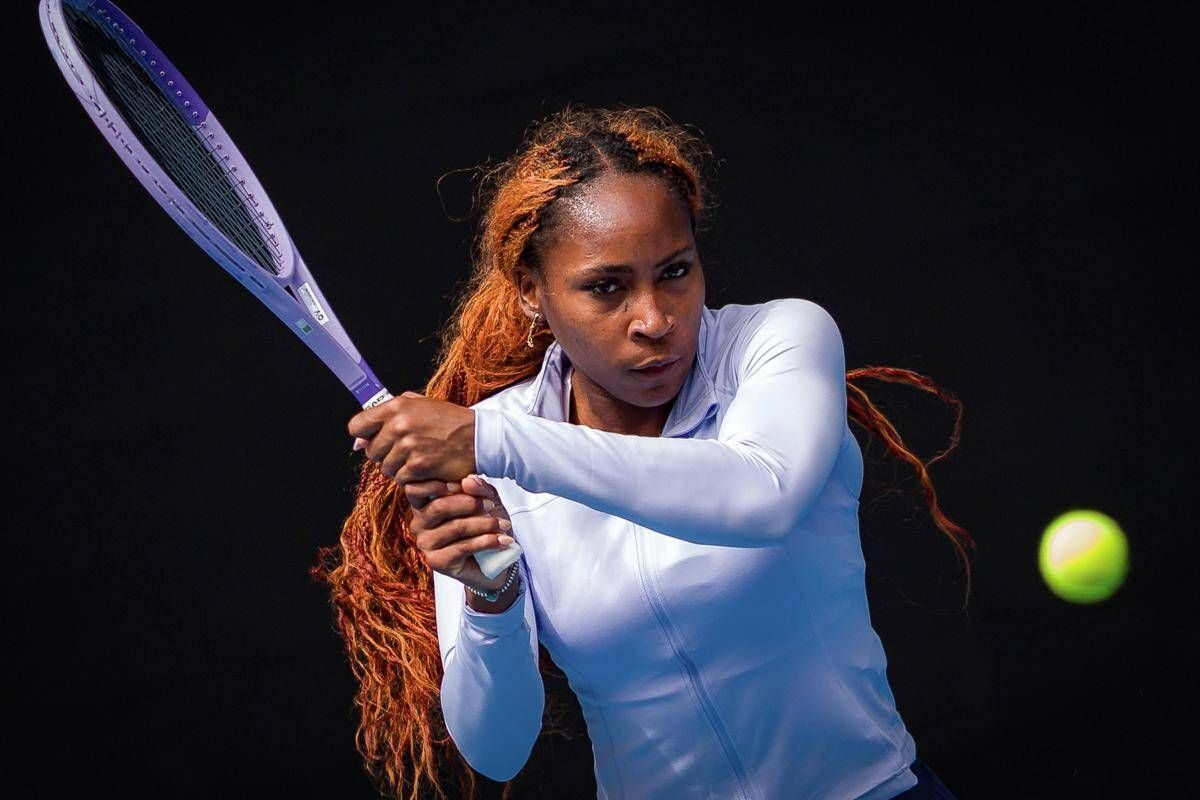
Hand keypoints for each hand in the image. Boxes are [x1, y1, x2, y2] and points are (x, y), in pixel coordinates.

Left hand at [348, 391, 475, 483]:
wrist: (478, 437)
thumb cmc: (449, 421)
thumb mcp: (420, 405)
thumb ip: (387, 415)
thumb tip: (359, 441)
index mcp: (396, 406)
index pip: (357, 426)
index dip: (364, 436)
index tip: (374, 440)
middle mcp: (399, 425)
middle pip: (371, 452)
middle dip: (386, 454)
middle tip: (407, 451)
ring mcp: (408, 447)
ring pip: (386, 468)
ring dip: (400, 468)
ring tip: (419, 458)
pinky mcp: (417, 466)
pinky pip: (401, 480)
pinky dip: (412, 478)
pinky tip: (427, 468)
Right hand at [405, 474, 514, 593]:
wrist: (494, 560)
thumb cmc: (485, 524)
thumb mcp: (485, 499)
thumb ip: (477, 488)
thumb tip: (468, 481)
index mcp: (424, 504)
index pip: (416, 489)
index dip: (437, 484)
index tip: (463, 483)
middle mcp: (419, 524)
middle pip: (439, 507)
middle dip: (470, 504)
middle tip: (491, 505)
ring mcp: (426, 544)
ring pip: (455, 528)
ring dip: (485, 525)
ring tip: (504, 525)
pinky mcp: (437, 562)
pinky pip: (462, 547)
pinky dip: (486, 542)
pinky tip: (502, 540)